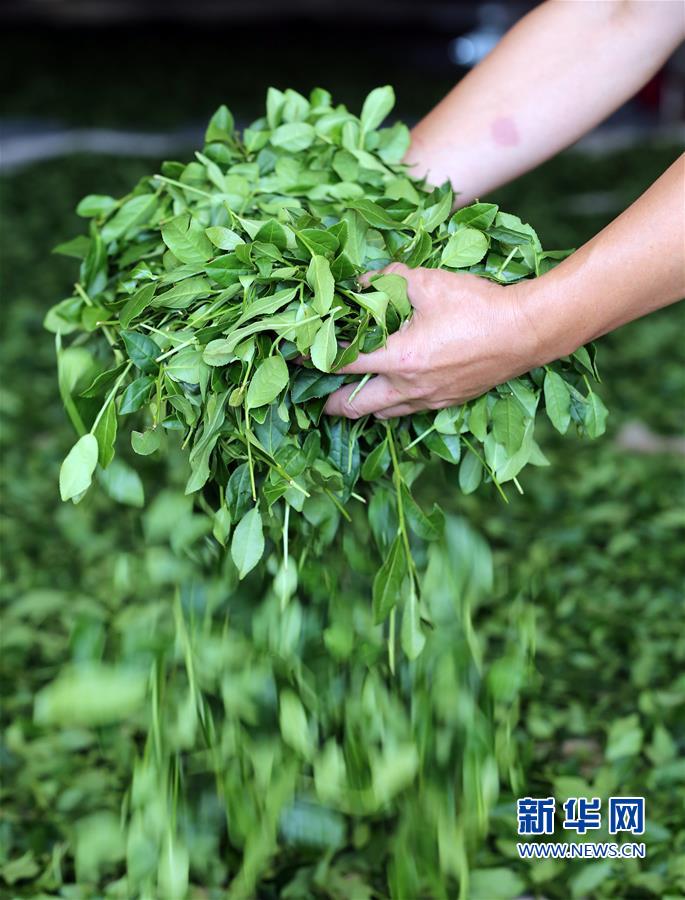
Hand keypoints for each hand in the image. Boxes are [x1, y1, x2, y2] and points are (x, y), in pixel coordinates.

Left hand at [325, 263, 541, 418]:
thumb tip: (363, 282)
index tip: (295, 356)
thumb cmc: (478, 306)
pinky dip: (391, 405)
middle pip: (355, 407)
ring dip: (361, 406)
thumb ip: (388, 280)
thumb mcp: (428, 281)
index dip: (313, 359)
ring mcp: (430, 399)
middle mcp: (409, 387)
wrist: (527, 332)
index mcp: (399, 358)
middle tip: (316, 394)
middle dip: (330, 403)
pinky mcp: (447, 401)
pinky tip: (391, 391)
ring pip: (383, 413)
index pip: (342, 364)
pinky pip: (409, 410)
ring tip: (349, 394)